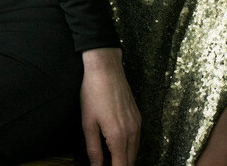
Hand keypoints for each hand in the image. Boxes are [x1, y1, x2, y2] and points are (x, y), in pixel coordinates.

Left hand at [79, 48, 139, 165]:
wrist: (106, 69)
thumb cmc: (94, 93)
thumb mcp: (88, 124)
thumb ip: (94, 149)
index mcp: (118, 136)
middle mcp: (132, 132)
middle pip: (131, 161)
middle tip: (107, 165)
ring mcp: (137, 124)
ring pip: (135, 152)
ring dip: (125, 159)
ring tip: (111, 161)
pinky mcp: (138, 117)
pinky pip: (137, 140)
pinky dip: (129, 148)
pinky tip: (118, 148)